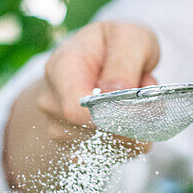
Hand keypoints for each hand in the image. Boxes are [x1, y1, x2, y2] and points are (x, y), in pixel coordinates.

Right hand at [4, 20, 159, 192]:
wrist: (102, 61)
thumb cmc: (115, 46)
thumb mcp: (129, 37)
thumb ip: (125, 61)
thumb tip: (117, 92)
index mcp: (60, 69)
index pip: (75, 111)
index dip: (110, 113)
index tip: (134, 97)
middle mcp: (52, 104)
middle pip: (95, 132)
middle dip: (131, 116)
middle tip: (140, 87)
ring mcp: (62, 131)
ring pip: (110, 147)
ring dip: (134, 127)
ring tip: (130, 99)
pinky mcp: (80, 150)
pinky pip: (116, 155)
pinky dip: (132, 139)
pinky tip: (126, 117)